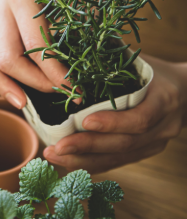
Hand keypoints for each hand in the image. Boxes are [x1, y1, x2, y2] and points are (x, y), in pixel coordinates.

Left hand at [44, 55, 186, 172]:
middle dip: (88, 146)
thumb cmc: (155, 72)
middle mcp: (163, 126)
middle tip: (57, 147)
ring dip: (83, 160)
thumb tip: (73, 55)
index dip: (113, 122)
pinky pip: (117, 162)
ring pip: (118, 157)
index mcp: (164, 99)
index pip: (140, 118)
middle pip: (124, 143)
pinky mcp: (144, 152)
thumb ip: (113, 64)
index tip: (84, 121)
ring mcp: (155, 143)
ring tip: (55, 156)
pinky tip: (68, 163)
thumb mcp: (140, 63)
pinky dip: (92, 164)